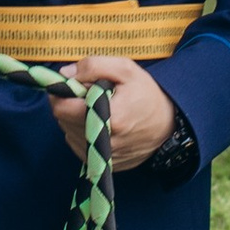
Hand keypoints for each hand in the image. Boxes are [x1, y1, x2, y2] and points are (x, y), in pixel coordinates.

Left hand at [50, 56, 176, 172]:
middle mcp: (105, 142)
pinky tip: (99, 123)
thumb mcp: (125, 69)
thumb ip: (93, 66)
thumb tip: (65, 74)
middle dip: (69, 103)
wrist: (168, 123)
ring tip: (97, 108)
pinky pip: (80, 146)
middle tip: (88, 93)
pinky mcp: (106, 164)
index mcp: (110, 118)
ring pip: (69, 133)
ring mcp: (105, 156)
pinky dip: (83, 132)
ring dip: (75, 118)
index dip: (61, 92)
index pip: (62, 108)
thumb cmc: (146, 93)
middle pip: (63, 121)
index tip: (70, 84)